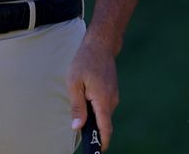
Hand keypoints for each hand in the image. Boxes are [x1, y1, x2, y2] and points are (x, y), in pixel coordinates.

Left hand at [67, 33, 118, 150]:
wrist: (100, 45)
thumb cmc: (84, 61)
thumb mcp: (74, 83)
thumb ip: (77, 106)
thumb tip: (77, 127)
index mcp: (103, 101)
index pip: (105, 128)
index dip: (102, 142)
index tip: (97, 151)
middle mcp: (111, 101)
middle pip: (104, 123)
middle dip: (94, 131)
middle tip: (81, 134)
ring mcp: (113, 96)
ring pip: (103, 114)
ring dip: (93, 117)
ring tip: (80, 115)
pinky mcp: (111, 91)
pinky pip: (103, 106)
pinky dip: (96, 108)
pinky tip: (85, 101)